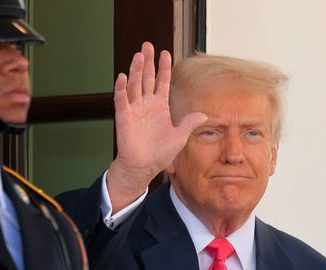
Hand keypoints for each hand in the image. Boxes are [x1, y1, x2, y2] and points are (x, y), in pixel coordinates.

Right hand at [105, 42, 206, 208]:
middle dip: (147, 62)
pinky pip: (122, 100)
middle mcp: (146, 104)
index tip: (165, 52)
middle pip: (146, 78)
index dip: (163, 68)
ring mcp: (134, 109)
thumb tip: (204, 115)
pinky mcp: (124, 117)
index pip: (162, 82)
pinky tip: (123, 77)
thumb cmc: (160, 154)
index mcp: (160, 106)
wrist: (144, 167)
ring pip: (135, 85)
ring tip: (138, 55)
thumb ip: (189, 123)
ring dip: (136, 70)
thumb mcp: (179, 137)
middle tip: (147, 45)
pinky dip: (121, 89)